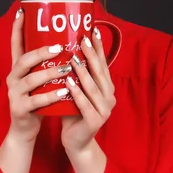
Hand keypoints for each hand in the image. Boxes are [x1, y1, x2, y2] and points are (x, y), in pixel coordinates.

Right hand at [7, 7, 72, 142]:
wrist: (25, 129)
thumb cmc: (37, 100)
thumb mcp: (39, 80)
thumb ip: (46, 64)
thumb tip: (66, 41)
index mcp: (18, 69)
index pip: (15, 44)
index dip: (17, 28)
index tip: (21, 11)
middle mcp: (13, 78)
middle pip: (23, 60)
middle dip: (41, 52)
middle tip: (60, 47)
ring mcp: (14, 94)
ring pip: (31, 80)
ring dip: (50, 73)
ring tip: (67, 69)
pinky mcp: (19, 109)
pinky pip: (36, 101)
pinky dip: (50, 96)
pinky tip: (64, 92)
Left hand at [61, 28, 115, 152]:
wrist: (76, 142)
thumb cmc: (72, 112)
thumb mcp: (74, 90)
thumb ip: (74, 74)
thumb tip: (62, 48)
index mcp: (106, 88)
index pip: (103, 63)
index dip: (98, 48)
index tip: (93, 30)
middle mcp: (109, 97)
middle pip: (100, 72)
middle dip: (91, 54)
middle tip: (83, 39)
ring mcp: (104, 110)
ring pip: (93, 87)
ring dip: (83, 72)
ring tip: (74, 57)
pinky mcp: (95, 121)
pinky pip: (85, 104)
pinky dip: (77, 93)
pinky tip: (69, 82)